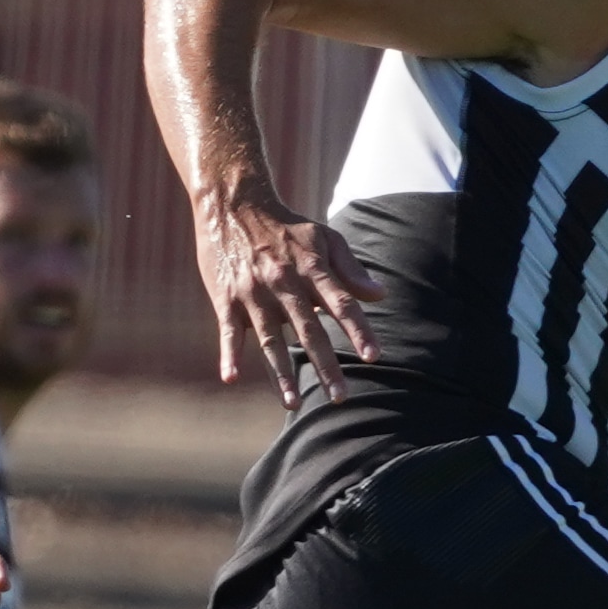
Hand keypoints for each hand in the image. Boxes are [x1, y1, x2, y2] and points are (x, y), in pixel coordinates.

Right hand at [197, 187, 382, 405]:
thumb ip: (350, 269)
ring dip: (280, 373)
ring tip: (292, 404)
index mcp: (311, 269)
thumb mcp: (323, 238)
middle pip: (309, 330)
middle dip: (325, 365)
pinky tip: (230, 378)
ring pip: (270, 340)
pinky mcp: (226, 298)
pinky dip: (228, 354)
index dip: (358, 330)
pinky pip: (227, 331)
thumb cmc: (285, 225)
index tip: (373, 356)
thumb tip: (381, 295)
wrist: (233, 203)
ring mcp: (253, 293)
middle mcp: (284, 283)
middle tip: (341, 397)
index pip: (341, 304)